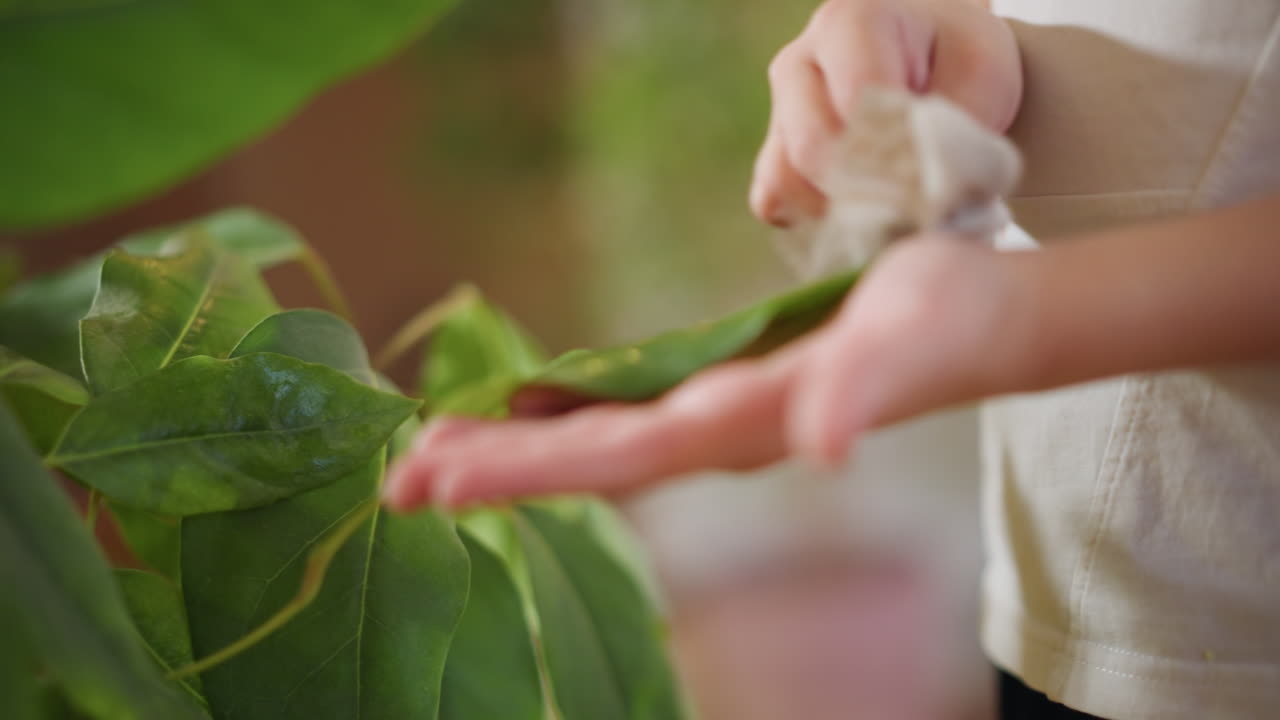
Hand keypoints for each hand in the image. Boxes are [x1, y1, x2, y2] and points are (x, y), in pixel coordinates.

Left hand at [383, 236, 1030, 510]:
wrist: (979, 321)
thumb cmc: (946, 323)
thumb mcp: (907, 345)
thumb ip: (857, 396)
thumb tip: (822, 448)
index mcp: (740, 426)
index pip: (612, 458)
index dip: (524, 470)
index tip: (437, 479)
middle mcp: (716, 433)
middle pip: (584, 459)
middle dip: (493, 469)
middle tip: (398, 477)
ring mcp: (717, 415)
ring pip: (597, 437)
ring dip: (517, 445)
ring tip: (437, 448)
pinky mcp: (723, 386)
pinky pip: (627, 405)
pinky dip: (566, 408)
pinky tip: (530, 400)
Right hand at [751, 0, 1021, 226]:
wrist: (935, 58)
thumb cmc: (958, 58)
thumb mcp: (980, 75)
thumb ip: (953, 128)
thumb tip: (921, 197)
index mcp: (848, 23)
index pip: (857, 101)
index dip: (898, 148)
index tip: (937, 171)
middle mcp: (799, 62)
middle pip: (813, 147)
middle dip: (870, 185)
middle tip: (918, 197)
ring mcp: (779, 110)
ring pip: (786, 178)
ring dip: (840, 206)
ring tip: (892, 200)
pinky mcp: (773, 152)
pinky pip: (775, 200)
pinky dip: (816, 218)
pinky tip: (859, 208)